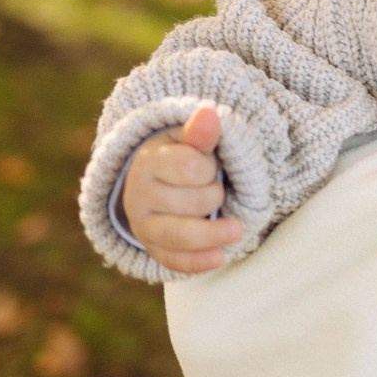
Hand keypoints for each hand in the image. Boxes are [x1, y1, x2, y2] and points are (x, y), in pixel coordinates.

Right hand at [122, 105, 243, 272]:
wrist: (157, 182)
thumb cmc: (180, 157)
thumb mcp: (188, 140)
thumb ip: (200, 132)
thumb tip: (209, 114)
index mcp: (148, 162)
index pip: (188, 167)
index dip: (208, 168)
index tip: (211, 165)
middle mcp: (138, 195)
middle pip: (190, 202)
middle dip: (214, 195)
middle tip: (217, 188)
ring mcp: (143, 226)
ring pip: (179, 235)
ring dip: (212, 235)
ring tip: (238, 231)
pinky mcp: (152, 248)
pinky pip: (173, 261)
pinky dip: (198, 262)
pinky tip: (220, 257)